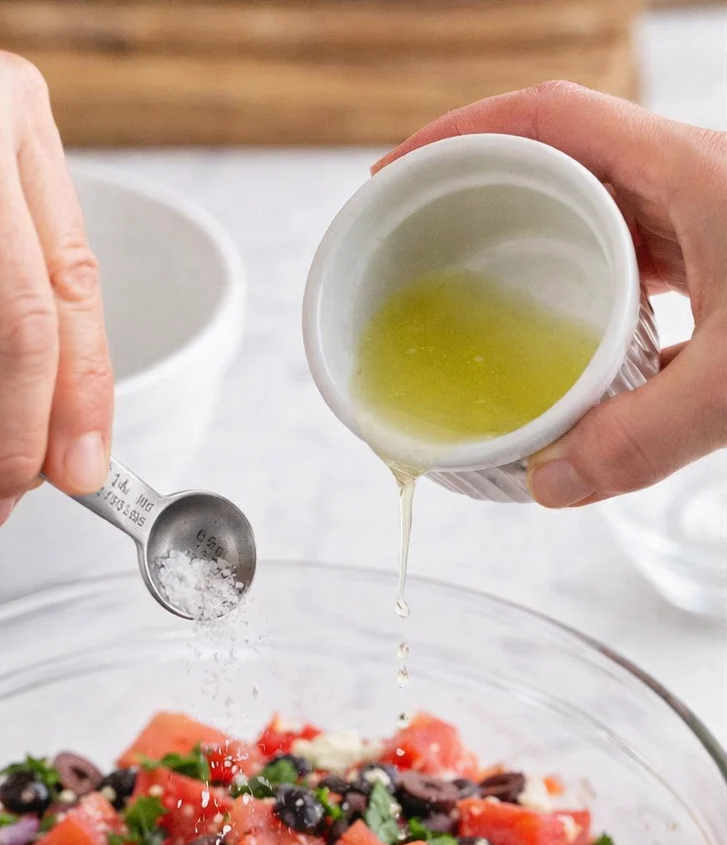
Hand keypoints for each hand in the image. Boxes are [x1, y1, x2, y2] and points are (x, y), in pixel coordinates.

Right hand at [373, 83, 726, 506]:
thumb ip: (644, 437)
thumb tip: (551, 484)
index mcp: (683, 169)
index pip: (544, 117)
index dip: (457, 133)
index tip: (393, 176)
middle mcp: (688, 180)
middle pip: (555, 157)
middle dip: (476, 190)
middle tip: (416, 243)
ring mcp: (708, 218)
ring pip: (595, 207)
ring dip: (529, 240)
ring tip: (472, 291)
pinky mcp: (724, 260)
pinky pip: (634, 257)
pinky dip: (586, 286)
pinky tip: (571, 341)